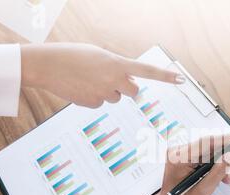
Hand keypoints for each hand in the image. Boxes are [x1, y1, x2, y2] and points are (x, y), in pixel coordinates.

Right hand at [21, 43, 184, 107]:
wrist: (47, 66)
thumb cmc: (73, 55)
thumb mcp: (99, 55)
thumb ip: (116, 67)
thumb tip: (127, 83)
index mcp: (117, 64)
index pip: (147, 71)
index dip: (165, 76)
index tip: (181, 80)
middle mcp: (114, 80)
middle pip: (134, 91)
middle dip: (128, 89)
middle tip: (114, 80)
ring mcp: (103, 94)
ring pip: (115, 98)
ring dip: (108, 91)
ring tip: (89, 80)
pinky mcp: (93, 104)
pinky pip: (100, 103)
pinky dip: (94, 97)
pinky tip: (81, 88)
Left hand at [154, 133, 229, 194]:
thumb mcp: (203, 190)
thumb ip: (217, 173)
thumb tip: (229, 157)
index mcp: (179, 159)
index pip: (206, 143)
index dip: (225, 139)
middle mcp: (177, 151)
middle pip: (207, 144)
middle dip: (225, 150)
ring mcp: (179, 152)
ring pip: (206, 150)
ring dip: (219, 161)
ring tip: (226, 176)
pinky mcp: (182, 154)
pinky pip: (202, 154)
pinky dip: (212, 163)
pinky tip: (218, 175)